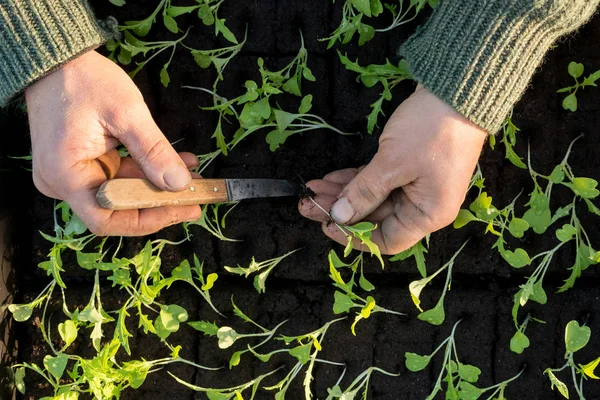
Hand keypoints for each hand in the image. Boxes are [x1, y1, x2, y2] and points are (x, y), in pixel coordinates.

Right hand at [26, 50, 200, 235]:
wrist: (55, 59)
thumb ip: (154, 151)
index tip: (183, 209)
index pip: (107, 219)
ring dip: (157, 184)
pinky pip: (117, 177)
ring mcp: (71, 175)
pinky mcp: (82, 165)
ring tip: (193, 173)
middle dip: (159, 201)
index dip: (148, 220)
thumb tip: (179, 184)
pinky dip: (146, 171)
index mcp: (64, 175)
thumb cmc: (85, 80)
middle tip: (196, 194)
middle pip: (116, 209)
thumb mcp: (126, 112)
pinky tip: (176, 162)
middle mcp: (62, 183)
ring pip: (121, 193)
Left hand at [298, 85, 486, 254]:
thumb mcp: (392, 163)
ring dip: (344, 192)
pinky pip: (378, 181)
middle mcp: (423, 206)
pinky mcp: (409, 168)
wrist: (458, 89)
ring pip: (373, 198)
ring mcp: (417, 186)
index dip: (354, 236)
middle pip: (375, 218)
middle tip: (307, 201)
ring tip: (313, 187)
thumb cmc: (430, 131)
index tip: (326, 223)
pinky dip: (357, 179)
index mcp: (428, 214)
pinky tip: (331, 177)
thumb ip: (364, 192)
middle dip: (341, 210)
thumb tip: (338, 215)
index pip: (386, 241)